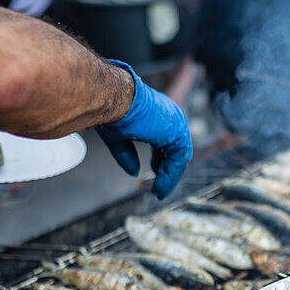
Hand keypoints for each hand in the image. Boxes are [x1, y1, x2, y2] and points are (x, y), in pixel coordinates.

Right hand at [97, 61, 192, 198]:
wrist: (113, 98)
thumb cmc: (111, 109)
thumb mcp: (118, 137)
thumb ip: (127, 155)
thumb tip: (133, 172)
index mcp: (158, 114)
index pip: (165, 140)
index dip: (160, 157)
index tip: (155, 170)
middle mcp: (171, 117)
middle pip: (174, 149)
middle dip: (167, 168)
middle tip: (160, 184)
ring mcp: (176, 124)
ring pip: (178, 156)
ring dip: (169, 176)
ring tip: (159, 192)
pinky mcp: (178, 133)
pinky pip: (177, 161)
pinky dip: (169, 176)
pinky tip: (160, 188)